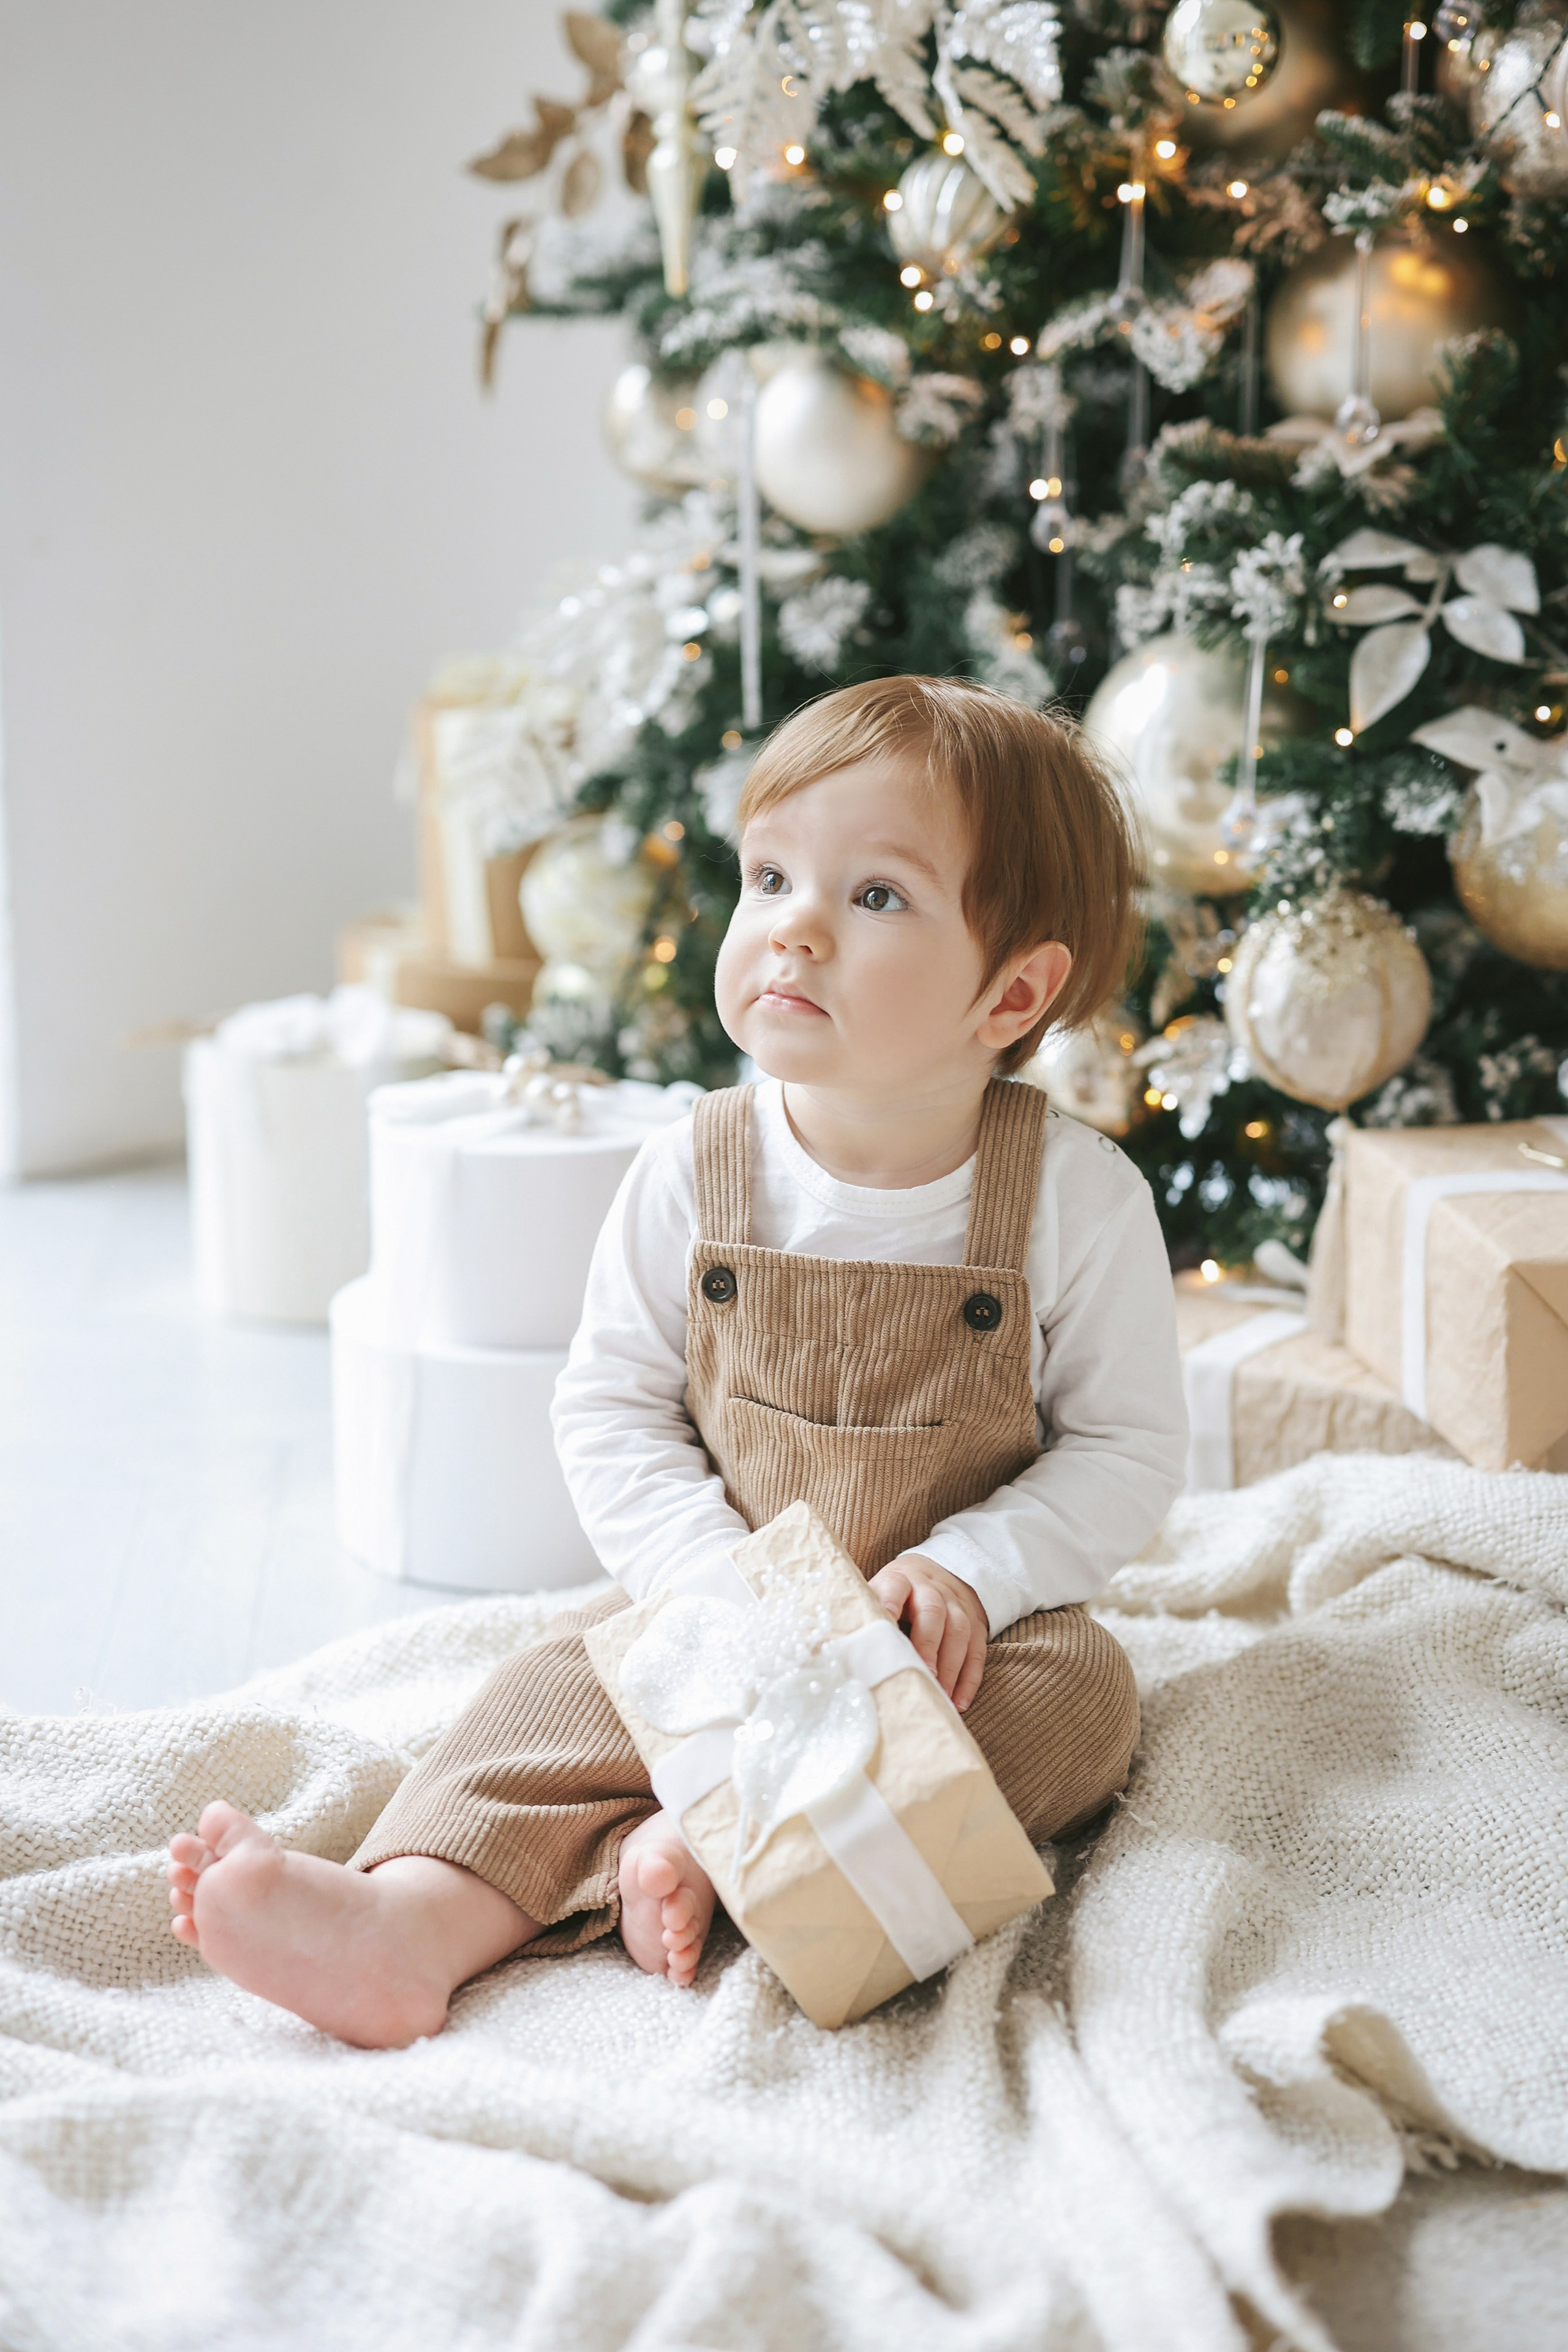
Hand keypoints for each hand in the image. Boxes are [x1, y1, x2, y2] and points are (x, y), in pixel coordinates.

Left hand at [867, 1553, 988, 1712]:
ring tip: (938, 1695)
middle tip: (922, 1672)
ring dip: (949, 1667)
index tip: (885, 1624)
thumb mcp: (880, 1593)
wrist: (938, 1575)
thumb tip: (841, 1651)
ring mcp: (957, 1606)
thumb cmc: (897, 1595)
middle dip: (927, 1644)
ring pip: (959, 1631)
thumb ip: (867, 1616)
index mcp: (900, 1580)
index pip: (895, 1586)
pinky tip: (958, 1703)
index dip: (889, 1603)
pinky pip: (977, 1651)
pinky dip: (968, 1679)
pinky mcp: (976, 1626)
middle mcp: (931, 1589)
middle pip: (933, 1611)